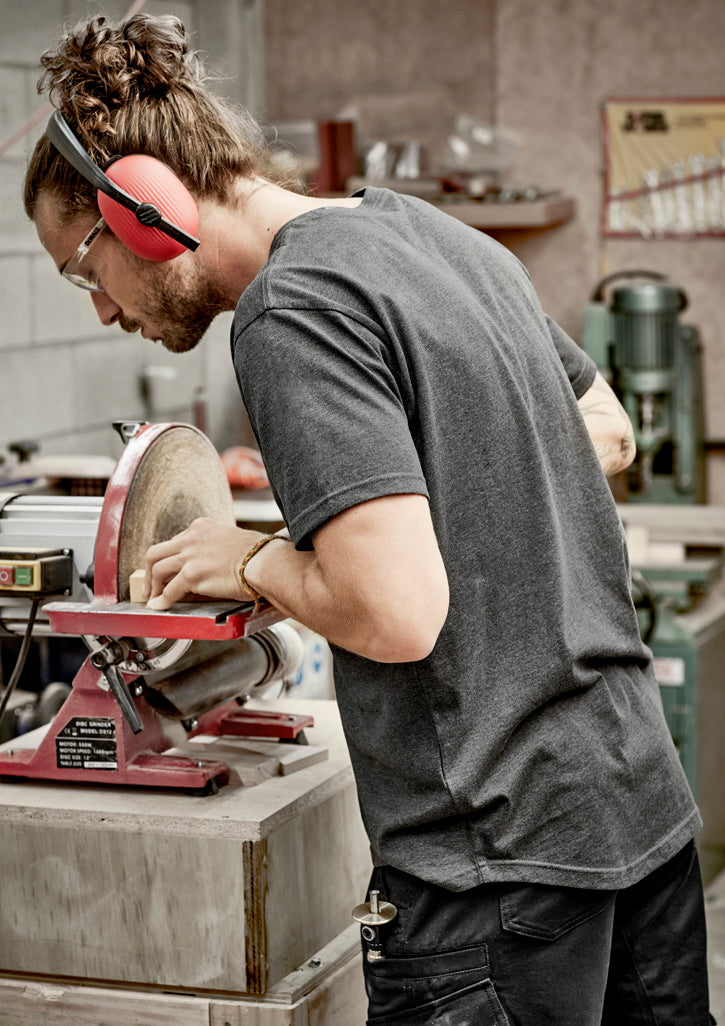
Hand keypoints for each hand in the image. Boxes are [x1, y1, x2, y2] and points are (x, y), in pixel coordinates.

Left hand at [143, 517, 265, 609]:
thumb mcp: (230, 539)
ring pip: (157, 569)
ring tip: (153, 598)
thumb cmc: (257, 554)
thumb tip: (208, 566)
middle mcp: (191, 538)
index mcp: (201, 527)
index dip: (169, 559)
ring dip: (153, 586)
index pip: (175, 542)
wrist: (265, 561)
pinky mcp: (193, 575)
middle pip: (156, 552)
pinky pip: (169, 590)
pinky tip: (159, 606)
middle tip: (150, 585)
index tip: (168, 569)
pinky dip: (162, 600)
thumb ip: (214, 547)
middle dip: (149, 571)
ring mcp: (190, 556)